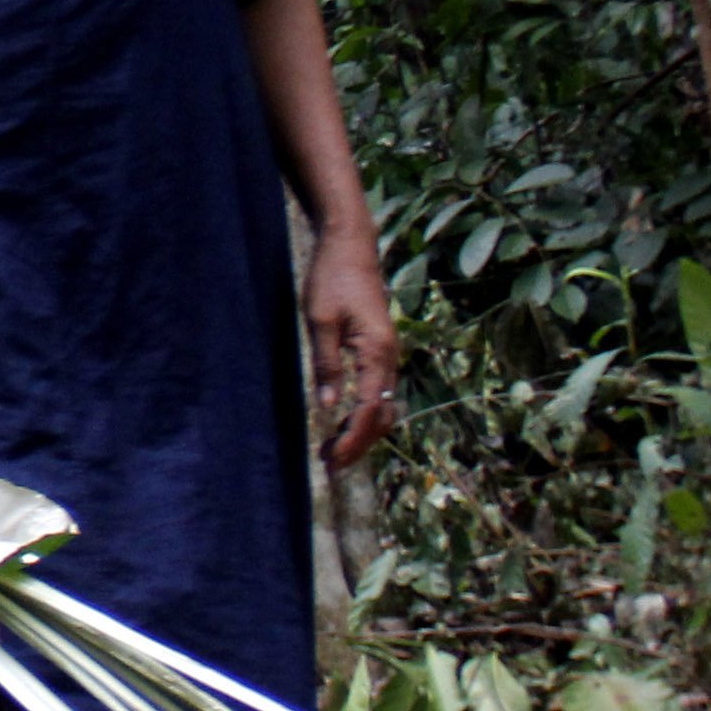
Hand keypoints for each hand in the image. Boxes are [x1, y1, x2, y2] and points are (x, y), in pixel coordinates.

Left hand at [303, 226, 399, 468]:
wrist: (350, 245)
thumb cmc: (332, 277)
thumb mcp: (320, 320)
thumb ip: (326, 364)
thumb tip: (327, 406)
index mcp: (378, 352)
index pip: (369, 409)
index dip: (351, 439)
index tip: (331, 459)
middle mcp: (390, 357)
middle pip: (382, 415)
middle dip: (359, 444)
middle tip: (331, 465)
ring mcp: (386, 354)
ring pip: (383, 406)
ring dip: (361, 432)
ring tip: (334, 451)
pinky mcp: (378, 350)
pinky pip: (377, 392)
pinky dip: (363, 414)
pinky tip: (343, 423)